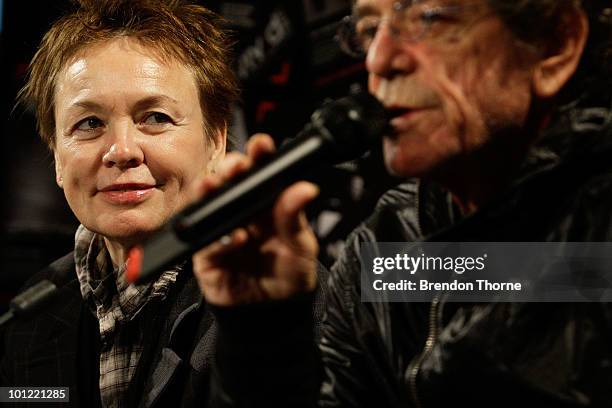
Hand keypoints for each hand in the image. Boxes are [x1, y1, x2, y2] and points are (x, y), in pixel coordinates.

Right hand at [192, 134, 319, 305]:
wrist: (273, 315)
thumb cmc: (289, 276)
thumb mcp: (301, 247)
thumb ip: (296, 218)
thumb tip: (304, 187)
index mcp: (265, 206)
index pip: (260, 175)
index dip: (258, 157)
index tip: (262, 145)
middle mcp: (241, 213)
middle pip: (229, 183)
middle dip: (230, 169)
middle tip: (237, 165)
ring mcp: (221, 232)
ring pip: (208, 205)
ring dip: (211, 192)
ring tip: (218, 185)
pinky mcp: (206, 256)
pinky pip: (207, 243)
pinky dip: (220, 239)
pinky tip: (235, 238)